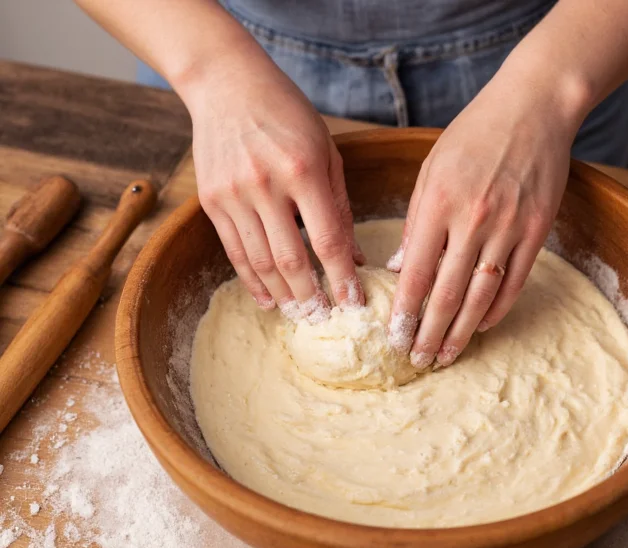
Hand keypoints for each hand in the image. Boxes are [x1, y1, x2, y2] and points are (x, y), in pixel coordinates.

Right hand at [185, 54, 364, 320]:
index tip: (354, 304)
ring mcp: (233, 194)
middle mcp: (265, 185)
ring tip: (300, 314)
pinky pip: (233, 251)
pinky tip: (268, 299)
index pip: (327, 239)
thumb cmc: (287, 114)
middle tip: (326, 320)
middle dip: (312, 296)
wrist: (226, 85)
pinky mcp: (211, 201)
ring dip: (283, 294)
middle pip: (291, 259)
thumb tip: (354, 257)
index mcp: (302, 170)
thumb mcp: (326, 152)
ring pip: (260, 262)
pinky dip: (251, 281)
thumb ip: (340, 206)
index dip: (342, 278)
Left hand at [387, 65, 582, 367]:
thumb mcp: (430, 170)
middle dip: (429, 333)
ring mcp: (508, 228)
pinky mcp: (537, 231)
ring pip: (482, 295)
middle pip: (448, 294)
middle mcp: (472, 221)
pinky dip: (497, 308)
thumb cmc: (473, 135)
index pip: (417, 273)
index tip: (394, 339)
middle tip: (418, 360)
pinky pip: (515, 282)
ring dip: (462, 331)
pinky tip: (482, 325)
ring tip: (446, 354)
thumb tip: (401, 267)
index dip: (405, 313)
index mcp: (438, 204)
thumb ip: (416, 222)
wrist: (533, 108)